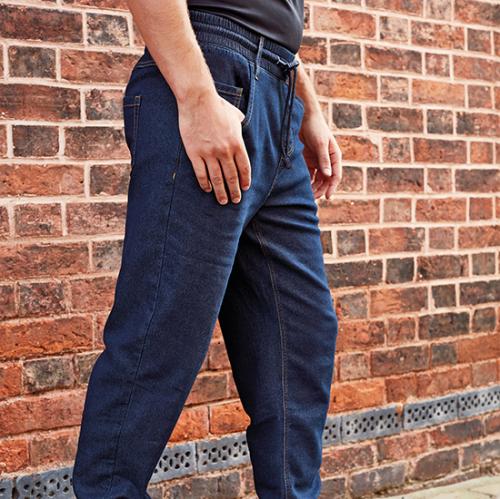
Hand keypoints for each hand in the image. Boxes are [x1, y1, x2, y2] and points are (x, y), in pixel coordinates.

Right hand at [177, 88, 250, 204]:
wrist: (198, 100)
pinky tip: (207, 189)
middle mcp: (224, 151)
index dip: (245, 180)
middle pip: (231, 176)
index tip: (245, 188)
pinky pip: (201, 173)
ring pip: (217, 178)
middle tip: (236, 200)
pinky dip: (205, 183)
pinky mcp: (194, 153)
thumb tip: (243, 122)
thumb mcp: (234, 114)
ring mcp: (209, 153)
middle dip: (234, 191)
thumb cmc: (217, 106)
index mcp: (236, 143)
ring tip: (223, 201)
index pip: (244, 167)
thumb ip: (240, 123)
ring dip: (221, 192)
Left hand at [299, 111, 341, 199]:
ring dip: (314, 187)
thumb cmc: (315, 128)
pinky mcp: (308, 161)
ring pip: (317, 179)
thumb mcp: (321, 144)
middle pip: (326, 180)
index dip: (332, 187)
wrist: (303, 117)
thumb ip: (324, 159)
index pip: (336, 175)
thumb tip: (328, 175)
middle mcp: (327, 161)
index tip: (328, 197)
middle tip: (314, 199)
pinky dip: (307, 181)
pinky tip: (302, 187)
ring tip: (308, 196)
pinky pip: (309, 174)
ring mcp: (317, 161)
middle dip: (321, 190)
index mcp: (335, 156)